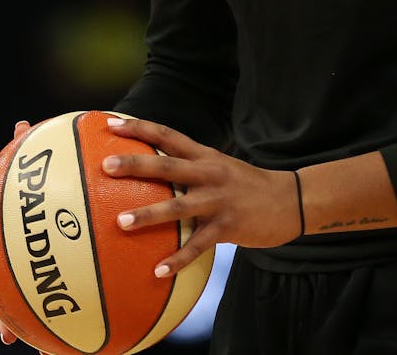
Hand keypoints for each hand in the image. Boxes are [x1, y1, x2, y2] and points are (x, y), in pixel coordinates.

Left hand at [102, 115, 300, 277]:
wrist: (291, 200)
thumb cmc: (247, 185)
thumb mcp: (219, 167)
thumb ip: (191, 167)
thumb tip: (153, 170)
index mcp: (204, 156)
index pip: (167, 135)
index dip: (139, 128)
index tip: (111, 124)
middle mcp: (209, 173)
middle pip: (166, 165)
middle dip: (135, 165)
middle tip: (105, 166)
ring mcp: (219, 200)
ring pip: (178, 206)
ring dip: (148, 214)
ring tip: (120, 223)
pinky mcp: (229, 226)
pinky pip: (198, 245)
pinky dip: (178, 259)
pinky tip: (159, 271)